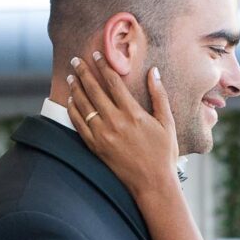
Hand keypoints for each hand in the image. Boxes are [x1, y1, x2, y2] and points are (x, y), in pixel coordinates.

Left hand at [67, 53, 179, 204]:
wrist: (153, 184)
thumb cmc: (164, 154)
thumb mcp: (167, 123)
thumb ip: (159, 96)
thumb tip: (153, 71)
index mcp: (133, 113)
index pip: (113, 82)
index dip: (103, 66)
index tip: (97, 55)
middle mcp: (115, 121)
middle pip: (94, 89)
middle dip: (84, 72)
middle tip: (76, 60)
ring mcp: (103, 135)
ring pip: (84, 105)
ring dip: (76, 88)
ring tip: (71, 76)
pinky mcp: (95, 147)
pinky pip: (79, 124)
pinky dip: (73, 110)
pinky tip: (71, 100)